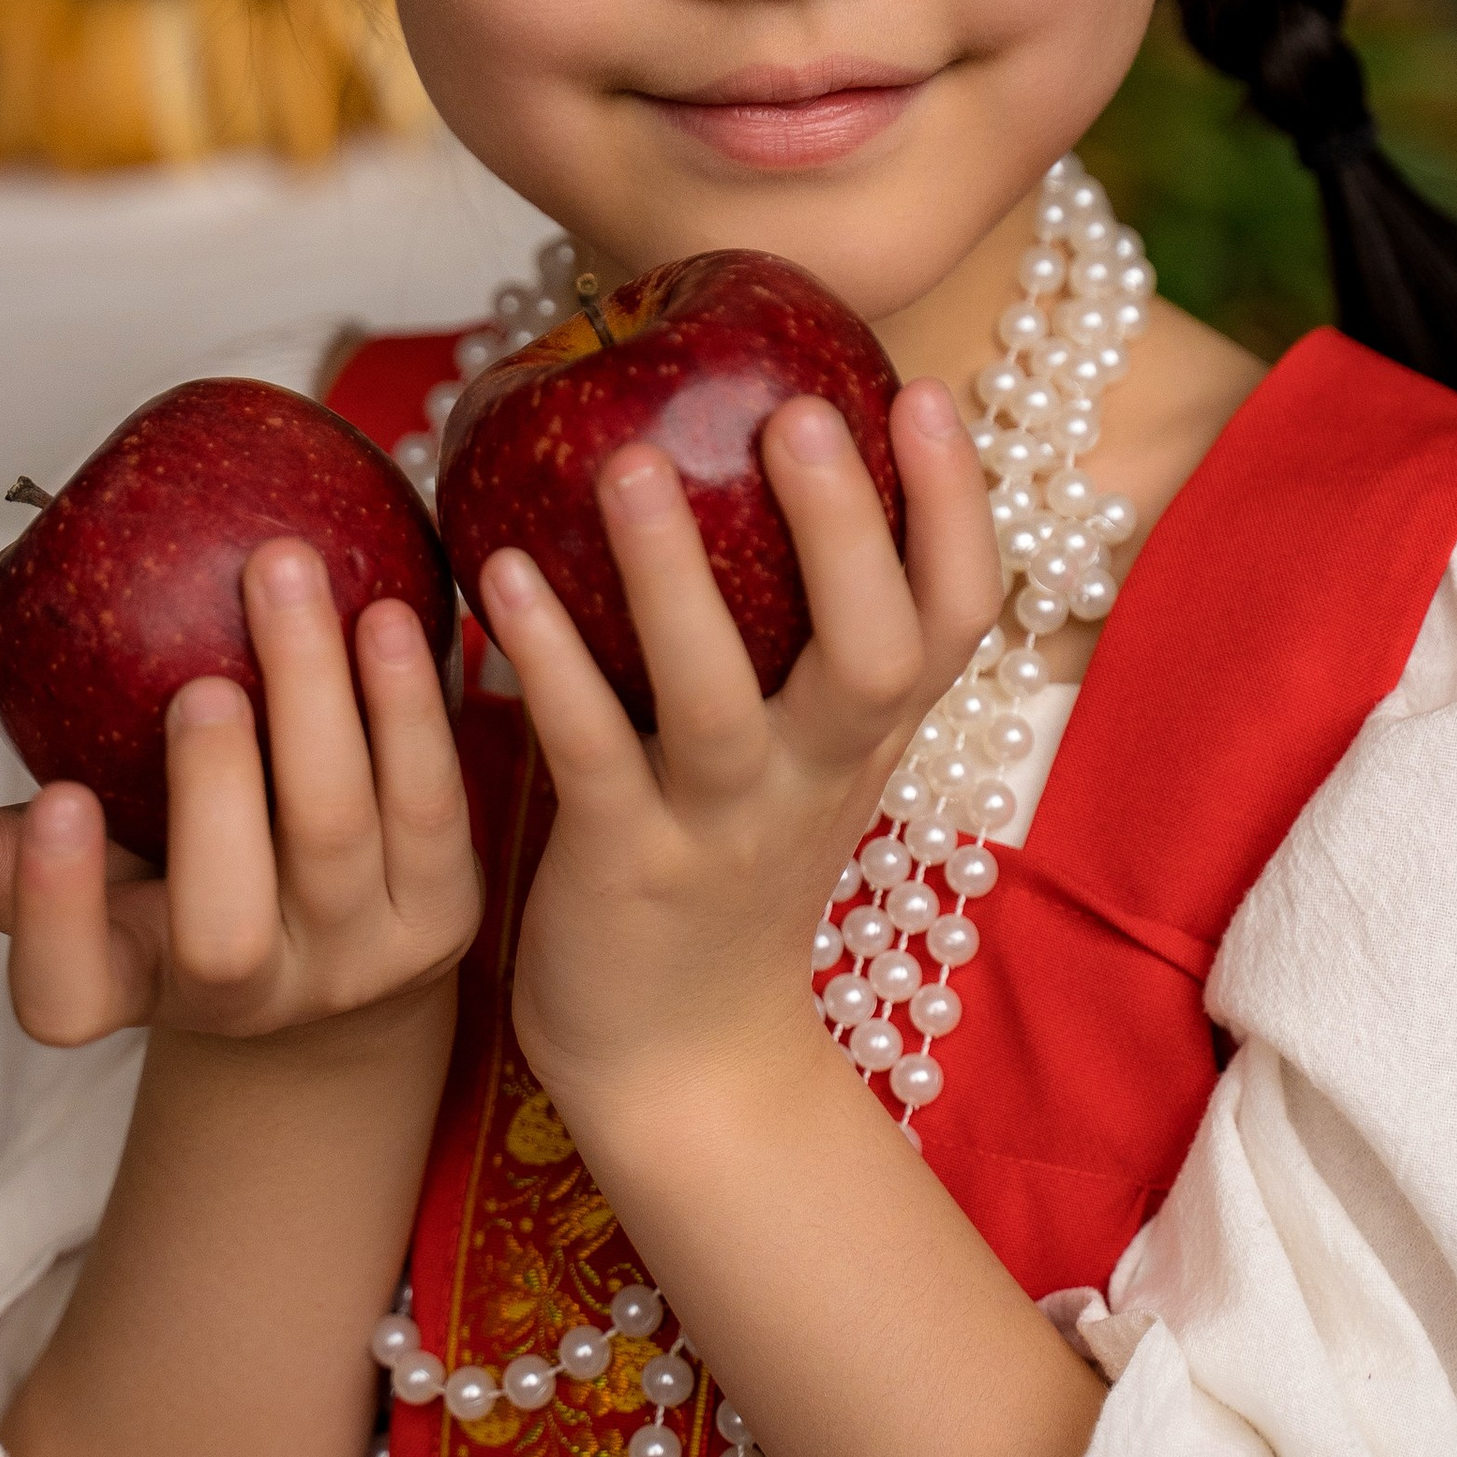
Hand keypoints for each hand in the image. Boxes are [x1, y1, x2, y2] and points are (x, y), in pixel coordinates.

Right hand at [0, 541, 482, 1046]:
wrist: (327, 948)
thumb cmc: (160, 879)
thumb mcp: (52, 871)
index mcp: (125, 989)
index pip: (67, 987)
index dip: (59, 905)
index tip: (58, 797)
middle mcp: (243, 997)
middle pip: (225, 926)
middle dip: (218, 799)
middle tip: (205, 680)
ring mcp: (350, 964)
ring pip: (341, 837)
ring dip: (323, 705)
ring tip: (288, 577)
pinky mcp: (442, 917)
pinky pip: (432, 800)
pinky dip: (411, 704)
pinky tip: (390, 610)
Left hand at [476, 379, 1001, 1118]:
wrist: (682, 1064)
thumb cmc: (728, 866)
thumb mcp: (800, 755)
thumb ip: (803, 631)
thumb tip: (775, 436)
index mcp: (866, 736)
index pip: (955, 620)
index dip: (954, 510)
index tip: (922, 393)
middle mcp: (816, 777)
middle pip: (875, 658)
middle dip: (849, 532)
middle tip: (800, 412)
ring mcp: (721, 830)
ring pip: (718, 702)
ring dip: (674, 581)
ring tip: (625, 464)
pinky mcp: (623, 870)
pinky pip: (588, 754)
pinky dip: (551, 663)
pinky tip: (501, 573)